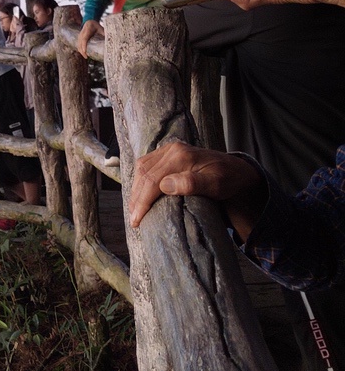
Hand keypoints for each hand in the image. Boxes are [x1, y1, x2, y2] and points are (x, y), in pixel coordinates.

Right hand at [77, 20, 101, 57]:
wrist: (89, 21)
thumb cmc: (95, 25)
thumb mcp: (101, 28)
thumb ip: (104, 34)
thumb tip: (110, 40)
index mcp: (87, 31)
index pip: (84, 39)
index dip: (84, 46)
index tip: (85, 52)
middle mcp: (82, 34)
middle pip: (80, 44)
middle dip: (82, 51)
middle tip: (86, 57)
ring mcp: (79, 36)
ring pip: (78, 45)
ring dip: (81, 51)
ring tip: (86, 56)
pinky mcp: (79, 38)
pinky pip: (78, 44)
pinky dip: (80, 49)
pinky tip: (83, 53)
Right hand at [129, 141, 266, 238]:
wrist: (238, 170)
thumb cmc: (228, 180)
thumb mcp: (216, 185)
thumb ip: (192, 183)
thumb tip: (165, 186)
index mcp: (181, 156)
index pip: (152, 179)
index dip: (142, 201)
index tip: (137, 220)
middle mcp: (171, 149)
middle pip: (144, 173)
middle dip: (136, 198)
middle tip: (133, 219)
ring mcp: (168, 150)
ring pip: (141, 168)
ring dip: (135, 190)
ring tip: (134, 209)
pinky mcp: (167, 153)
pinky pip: (146, 165)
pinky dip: (140, 181)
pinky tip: (140, 194)